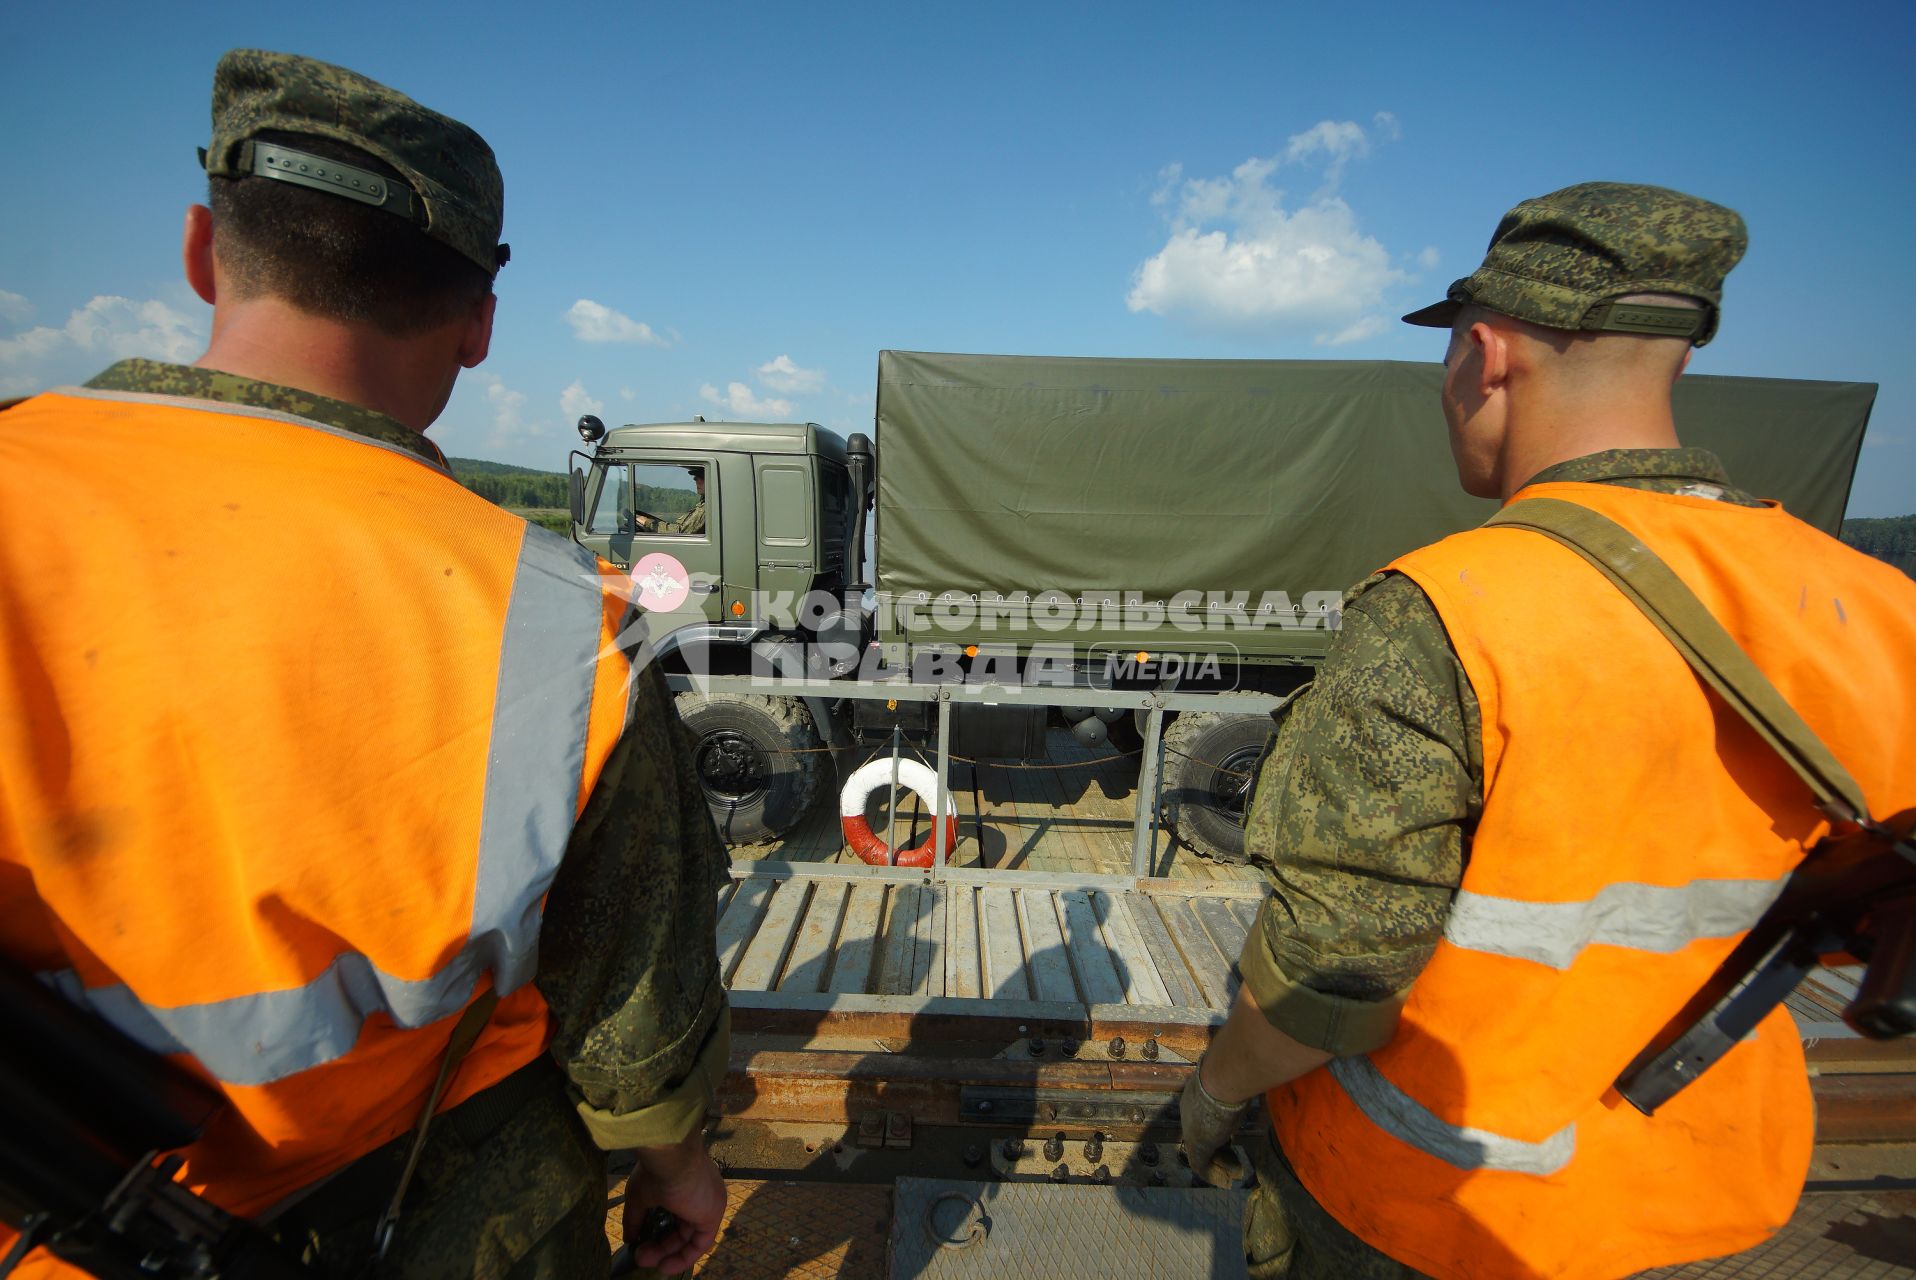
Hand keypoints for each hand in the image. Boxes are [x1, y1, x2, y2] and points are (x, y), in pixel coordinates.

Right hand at [623, 1149, 724, 1274]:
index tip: (640, 1242)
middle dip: (660, 1246)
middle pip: (682, 1228)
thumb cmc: (655, 1169)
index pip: (676, 1215)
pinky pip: (701, 1243)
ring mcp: (709, 1204)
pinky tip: (665, 1266)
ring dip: (667, 1253)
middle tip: (639, 1255)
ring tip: (643, 1260)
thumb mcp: (639, 1196)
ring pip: (690, 1237)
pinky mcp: (713, 1214)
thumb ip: (635, 1218)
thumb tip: (629, 1239)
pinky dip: (684, 1257)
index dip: (659, 1231)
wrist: (669, 1156)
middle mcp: (702, 1194)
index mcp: (687, 1184)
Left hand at [1180, 1058, 1250, 1186]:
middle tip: (1236, 1162)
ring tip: (1235, 1174)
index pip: (1206, 1119)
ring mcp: (1191, 1129)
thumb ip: (1236, 1089)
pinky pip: (1201, 1165)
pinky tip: (1226, 1181)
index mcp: (1197, 1096)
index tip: (1232, 1141)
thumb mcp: (1234, 1085)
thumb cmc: (1233, 1076)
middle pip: (1204, 1137)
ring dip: (1220, 1166)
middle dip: (1220, 1152)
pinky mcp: (1197, 1144)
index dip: (1220, 1133)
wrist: (1223, 1079)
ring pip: (1203, 1153)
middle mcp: (1190, 1113)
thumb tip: (1249, 1082)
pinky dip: (1213, 1175)